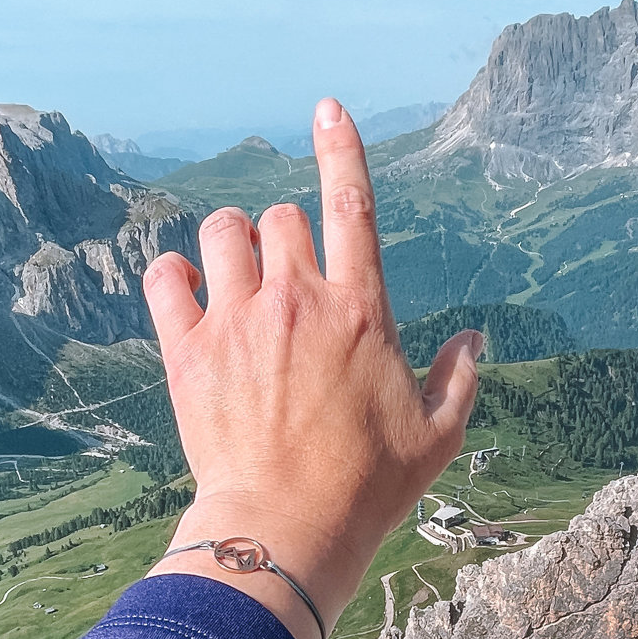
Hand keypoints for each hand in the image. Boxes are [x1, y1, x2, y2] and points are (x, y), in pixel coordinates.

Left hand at [139, 98, 481, 638]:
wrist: (284, 530)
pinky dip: (172, 274)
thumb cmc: (368, 489)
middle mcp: (297, 300)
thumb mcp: (437, 436)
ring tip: (235, 276)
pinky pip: (164, 277)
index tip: (327, 108)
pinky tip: (185, 290)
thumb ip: (460, 378)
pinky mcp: (187, 351)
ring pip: (222, 231)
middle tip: (286, 279)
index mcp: (361, 310)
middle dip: (285, 233)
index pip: (351, 204)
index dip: (341, 148)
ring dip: (231, 241)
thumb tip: (473, 339)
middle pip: (283, 216)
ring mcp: (237, 321)